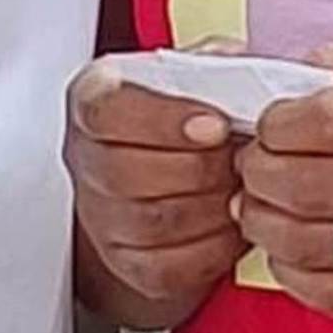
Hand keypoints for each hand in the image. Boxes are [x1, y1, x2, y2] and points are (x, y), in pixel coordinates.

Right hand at [66, 61, 245, 317]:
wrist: (175, 171)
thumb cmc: (189, 113)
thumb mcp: (199, 71)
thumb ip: (214, 65)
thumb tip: (246, 77)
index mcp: (95, 98)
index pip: (107, 111)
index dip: (163, 120)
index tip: (216, 125)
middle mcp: (86, 157)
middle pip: (127, 173)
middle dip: (201, 168)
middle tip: (243, 158)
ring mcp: (100, 215)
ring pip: (151, 223)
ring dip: (211, 206)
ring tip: (243, 186)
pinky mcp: (126, 262)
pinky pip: (167, 267)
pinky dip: (212, 248)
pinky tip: (234, 222)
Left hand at [235, 45, 332, 323]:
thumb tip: (289, 71)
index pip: (324, 120)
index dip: (275, 123)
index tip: (268, 124)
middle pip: (303, 183)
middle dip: (258, 170)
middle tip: (255, 162)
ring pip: (304, 240)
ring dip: (261, 220)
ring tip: (260, 202)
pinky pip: (324, 291)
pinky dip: (288, 268)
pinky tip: (288, 245)